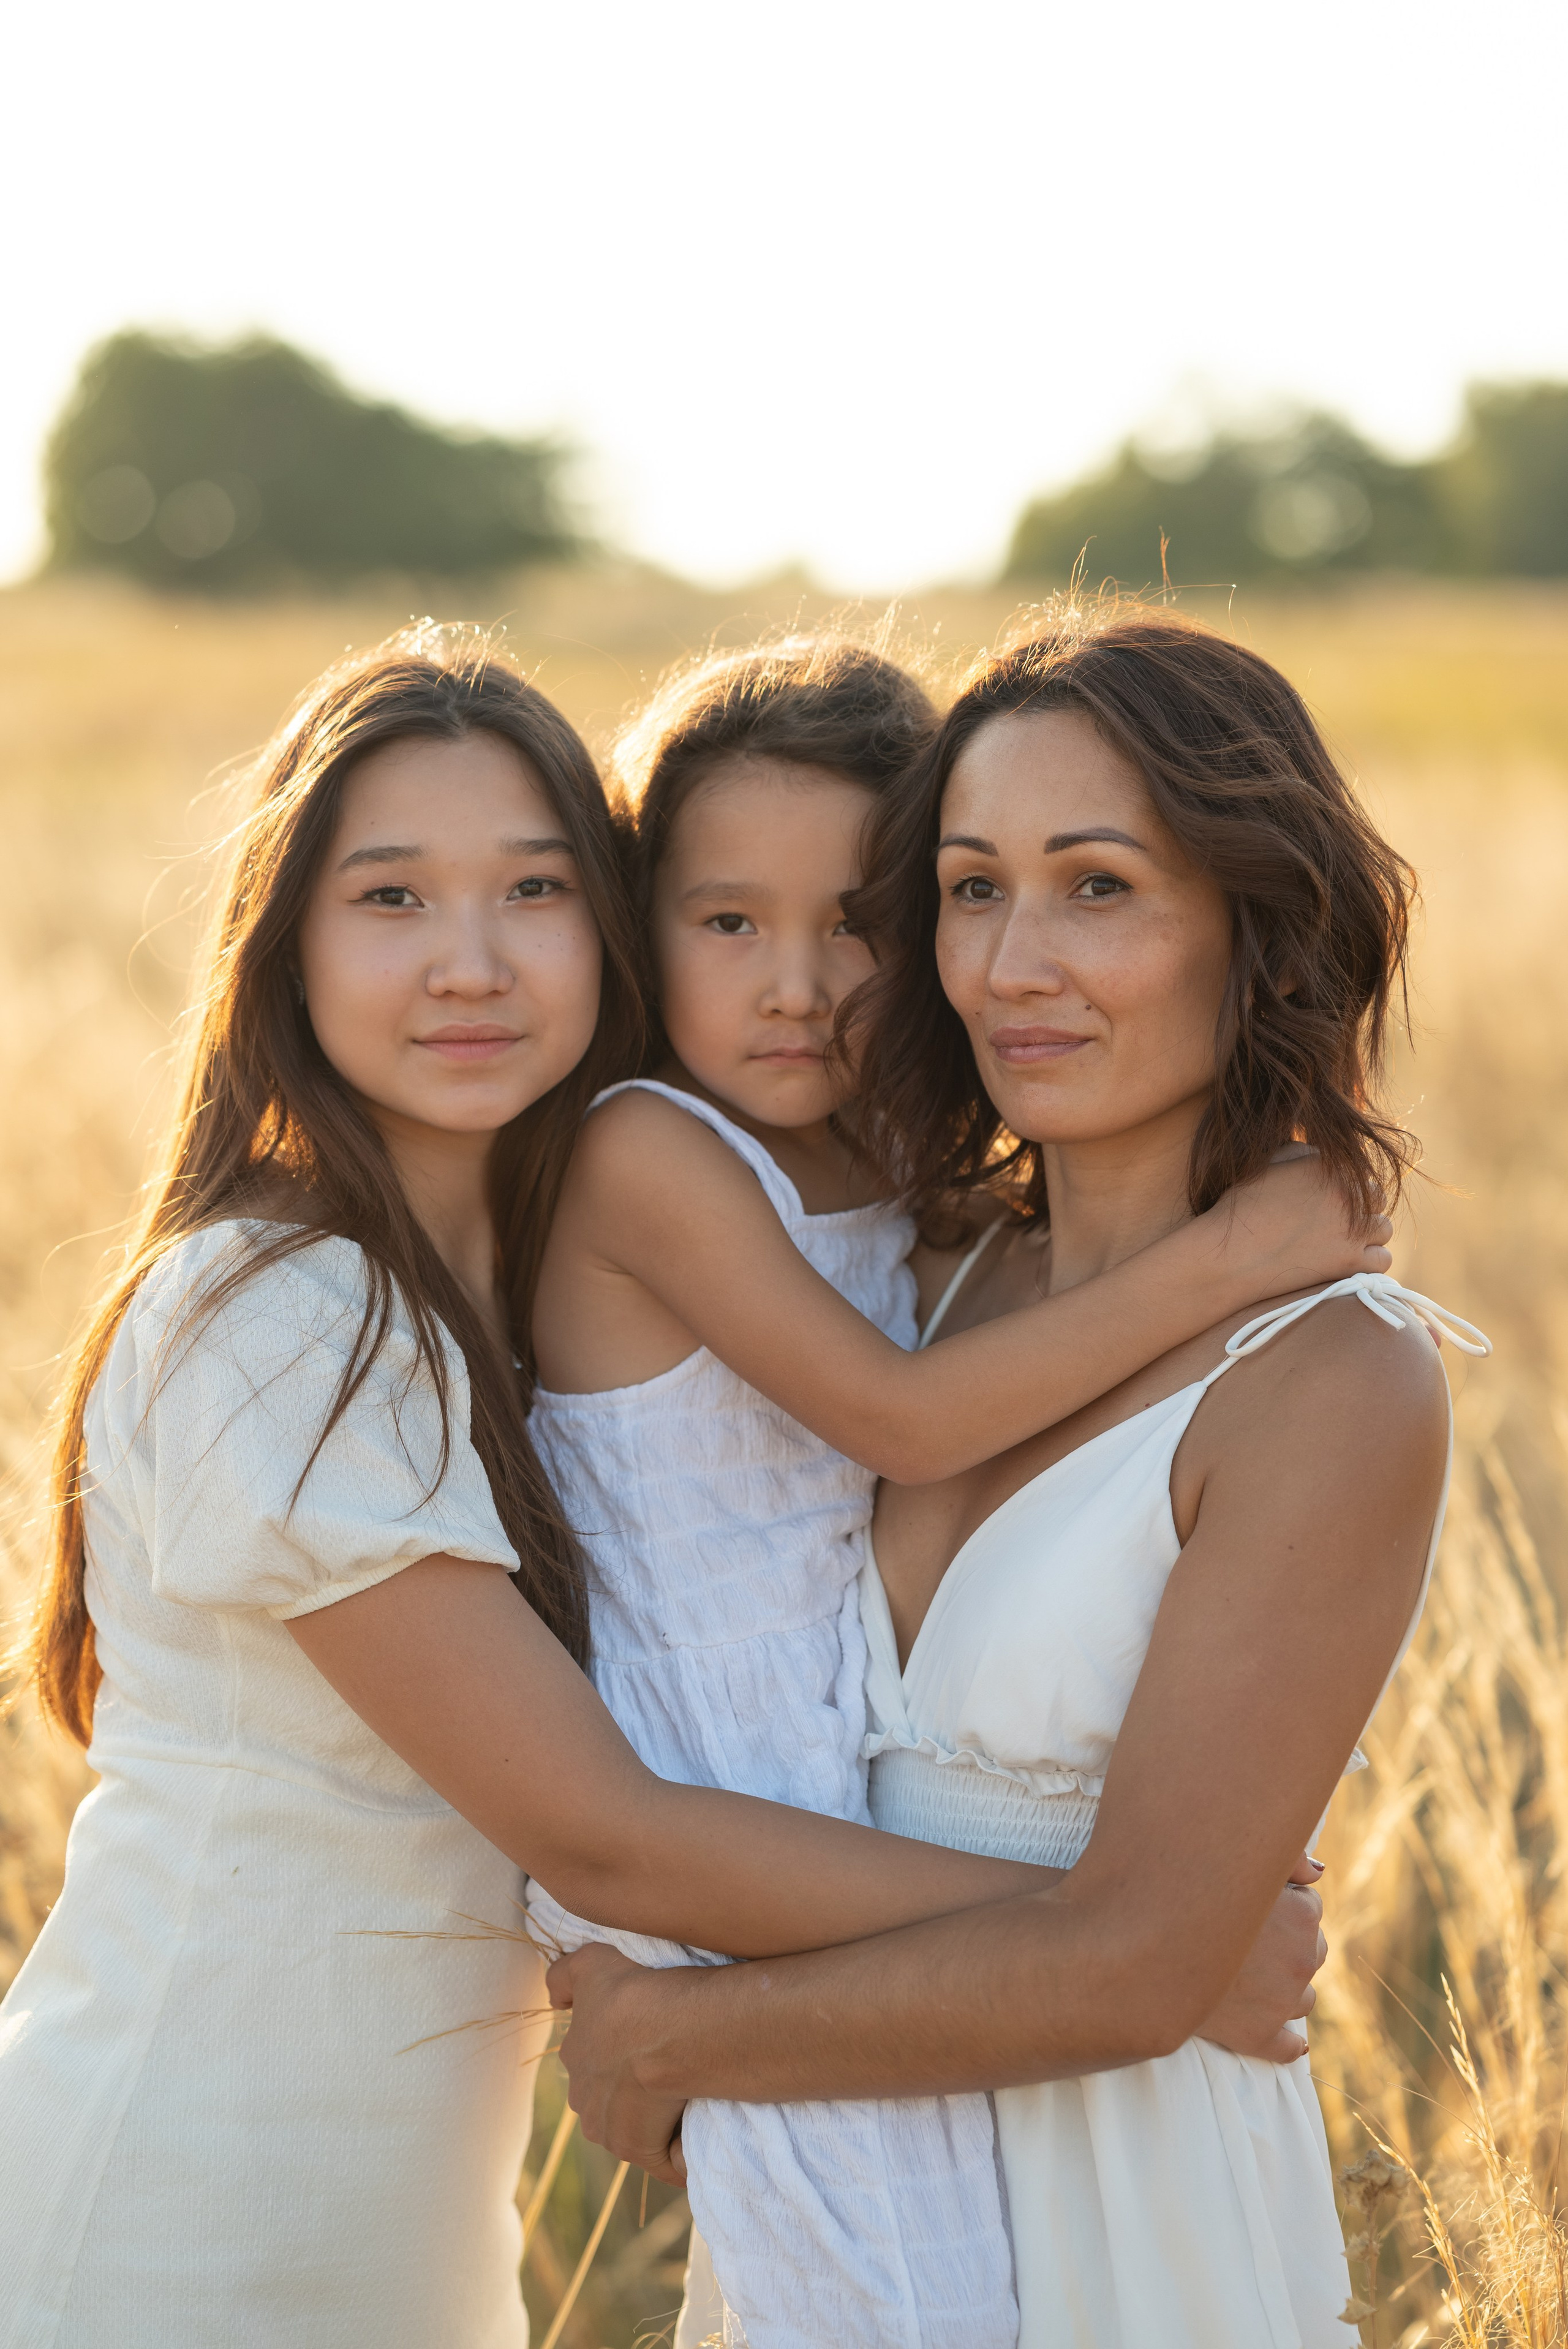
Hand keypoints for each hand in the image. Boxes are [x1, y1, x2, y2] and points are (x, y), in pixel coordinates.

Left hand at [547, 1943, 689, 2184]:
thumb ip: (562, 1977)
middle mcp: (585, 2103)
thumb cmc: (629, 1990)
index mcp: (576, 2060)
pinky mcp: (639, 2149)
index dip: (623, 2057)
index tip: (651, 2043)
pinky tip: (696, 2132)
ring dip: (658, 2121)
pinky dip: (679, 2151)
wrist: (663, 2025)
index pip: (597, 2064)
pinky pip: (665, 2158)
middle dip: (635, 2094)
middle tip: (671, 2069)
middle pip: (613, 2101)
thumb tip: (556, 2002)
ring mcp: (610, 2131)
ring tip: (690, 2094)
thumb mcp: (589, 1964)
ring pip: (637, 2128)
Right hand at [1196, 1854, 1326, 2062]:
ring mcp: (1282, 2003)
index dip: (1282, 1903)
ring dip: (1284, 1987)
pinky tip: (1287, 2040)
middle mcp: (1301, 1961)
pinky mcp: (1259, 2036)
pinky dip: (1288, 2044)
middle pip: (1312, 1950)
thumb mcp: (1236, 1860)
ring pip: (1303, 1996)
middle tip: (1250, 1939)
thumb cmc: (1187, 1891)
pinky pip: (1287, 2047)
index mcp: (1302, 1916)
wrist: (1143, 1948)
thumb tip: (1319, 1872)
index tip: (1254, 1905)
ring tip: (1247, 1976)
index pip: (1311, 1906)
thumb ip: (1285, 1857)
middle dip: (1289, 1944)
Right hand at [1209, 1149, 1392, 1298]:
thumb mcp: (1265, 1168)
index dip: (1346, 1187)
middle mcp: (1346, 1194)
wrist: (1228, 1256)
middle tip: (1338, 1221)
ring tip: (1344, 1242)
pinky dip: (1369, 1261)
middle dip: (1361, 1208)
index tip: (1332, 1202)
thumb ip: (1299, 1154)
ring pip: (1383, 1228)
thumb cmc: (1238, 1212)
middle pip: (1377, 1198)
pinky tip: (1348, 1262)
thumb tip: (1317, 1154)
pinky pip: (1382, 1260)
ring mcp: (1352, 1229)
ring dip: (1368, 1234)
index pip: (1359, 1171)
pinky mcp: (1351, 1262)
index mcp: (1327, 1166)